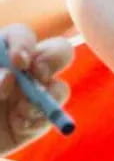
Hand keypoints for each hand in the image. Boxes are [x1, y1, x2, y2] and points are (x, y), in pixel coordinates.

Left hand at [0, 25, 71, 152]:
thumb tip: (7, 76)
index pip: (20, 35)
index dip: (23, 43)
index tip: (17, 61)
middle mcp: (20, 72)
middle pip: (57, 51)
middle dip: (52, 60)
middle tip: (38, 76)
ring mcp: (31, 96)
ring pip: (59, 86)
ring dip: (44, 97)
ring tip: (20, 111)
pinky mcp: (35, 121)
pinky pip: (52, 114)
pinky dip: (39, 119)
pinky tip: (19, 125)